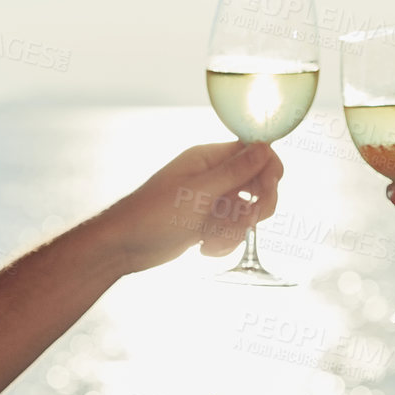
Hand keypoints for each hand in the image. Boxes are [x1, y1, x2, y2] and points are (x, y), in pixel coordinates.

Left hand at [101, 141, 283, 272]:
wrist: (126, 246)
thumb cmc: (153, 214)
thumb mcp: (199, 192)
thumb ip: (236, 171)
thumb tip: (265, 147)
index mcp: (209, 159)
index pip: (254, 153)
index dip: (268, 170)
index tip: (266, 192)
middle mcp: (213, 176)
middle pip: (257, 184)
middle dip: (256, 207)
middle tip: (247, 220)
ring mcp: (212, 201)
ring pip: (246, 212)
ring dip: (234, 230)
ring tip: (210, 238)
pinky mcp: (208, 223)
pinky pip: (233, 230)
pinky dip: (224, 242)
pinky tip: (203, 248)